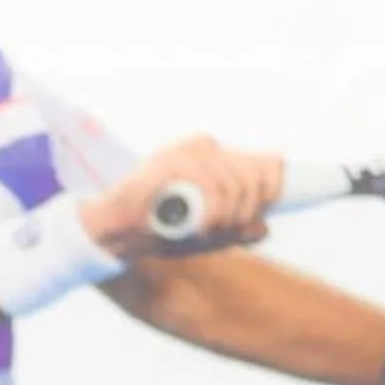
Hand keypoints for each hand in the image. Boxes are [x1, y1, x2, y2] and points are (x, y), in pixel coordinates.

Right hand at [84, 138, 283, 257]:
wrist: (114, 234)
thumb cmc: (156, 232)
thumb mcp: (207, 235)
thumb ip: (236, 230)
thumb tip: (263, 228)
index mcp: (215, 159)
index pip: (269, 164)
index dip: (270, 193)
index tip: (251, 218)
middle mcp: (205, 148)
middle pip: (256, 176)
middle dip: (244, 212)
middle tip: (221, 232)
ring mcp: (187, 152)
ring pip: (236, 184)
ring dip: (224, 217)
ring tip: (201, 232)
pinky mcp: (172, 162)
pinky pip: (212, 188)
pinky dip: (209, 214)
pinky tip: (194, 226)